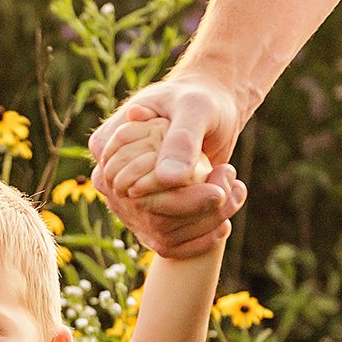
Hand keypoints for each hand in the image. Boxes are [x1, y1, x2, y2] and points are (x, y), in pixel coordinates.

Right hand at [87, 74, 251, 257]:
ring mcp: (128, 201)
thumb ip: (181, 138)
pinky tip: (227, 218)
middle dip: (199, 209)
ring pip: (164, 234)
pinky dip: (204, 236)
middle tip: (232, 182)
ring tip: (235, 189)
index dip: (179, 198)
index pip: (134, 190)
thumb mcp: (194, 108)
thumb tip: (168, 178)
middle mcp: (112, 179)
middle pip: (150, 216)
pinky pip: (170, 243)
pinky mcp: (150, 215)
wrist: (209, 109)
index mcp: (107, 147)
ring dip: (207, 221)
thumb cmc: (200, 99)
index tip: (219, 189)